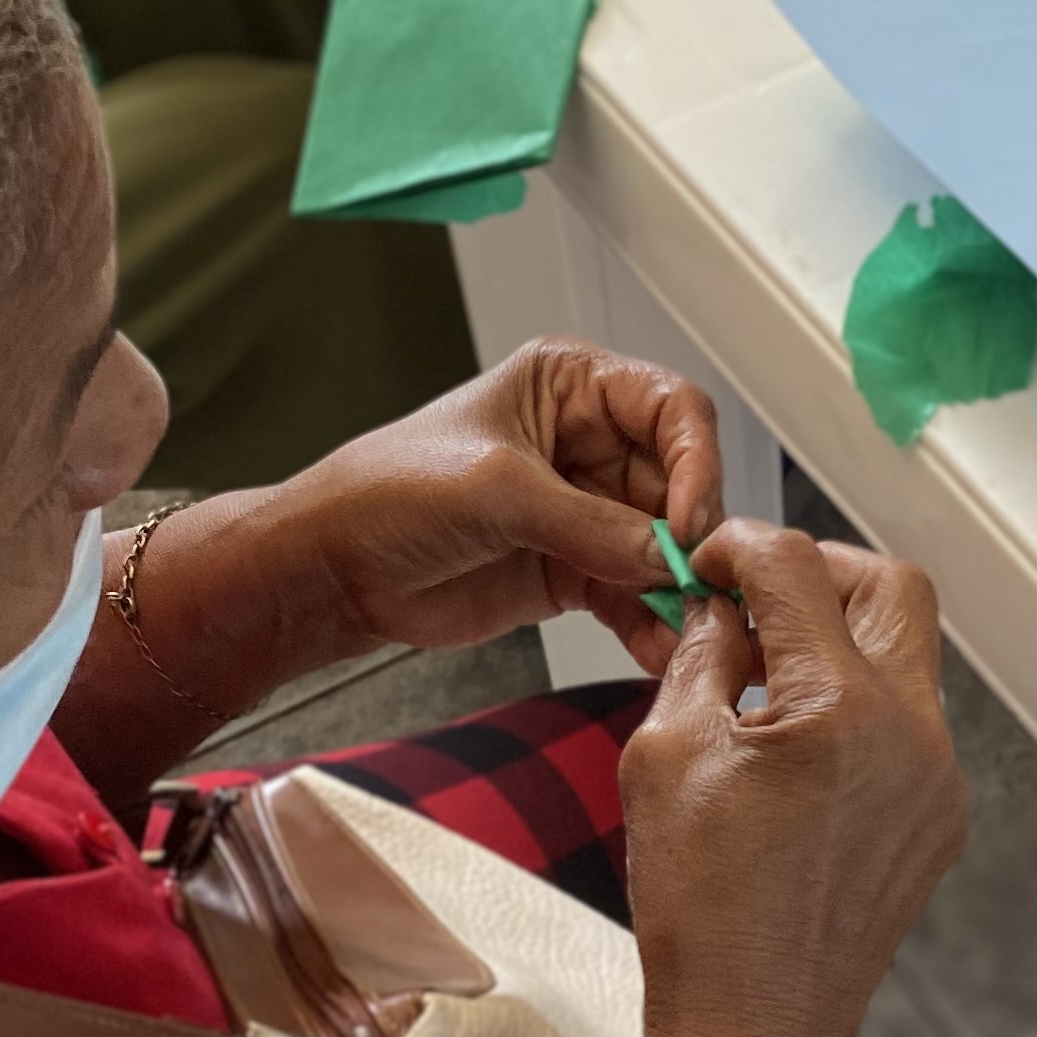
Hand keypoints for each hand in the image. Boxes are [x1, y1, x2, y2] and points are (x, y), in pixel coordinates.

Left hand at [280, 339, 726, 665]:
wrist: (335, 568)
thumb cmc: (389, 492)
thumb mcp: (495, 490)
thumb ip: (589, 523)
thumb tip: (669, 556)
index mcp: (571, 387)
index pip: (673, 409)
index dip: (695, 463)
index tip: (687, 523)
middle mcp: (590, 442)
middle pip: (680, 483)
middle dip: (693, 536)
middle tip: (700, 585)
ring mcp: (587, 510)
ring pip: (665, 547)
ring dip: (681, 589)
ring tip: (692, 629)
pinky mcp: (576, 571)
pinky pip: (634, 596)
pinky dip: (651, 624)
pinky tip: (660, 650)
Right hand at [623, 525, 964, 1036]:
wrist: (759, 1021)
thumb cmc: (703, 903)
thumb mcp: (666, 753)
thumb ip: (701, 655)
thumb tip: (720, 610)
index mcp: (840, 709)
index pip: (798, 567)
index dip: (741, 549)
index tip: (707, 567)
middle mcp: (912, 733)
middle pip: (892, 586)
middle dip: (821, 572)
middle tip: (759, 596)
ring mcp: (938, 776)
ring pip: (907, 655)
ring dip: (841, 641)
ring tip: (768, 676)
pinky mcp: (940, 814)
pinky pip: (910, 723)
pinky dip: (858, 706)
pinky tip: (797, 745)